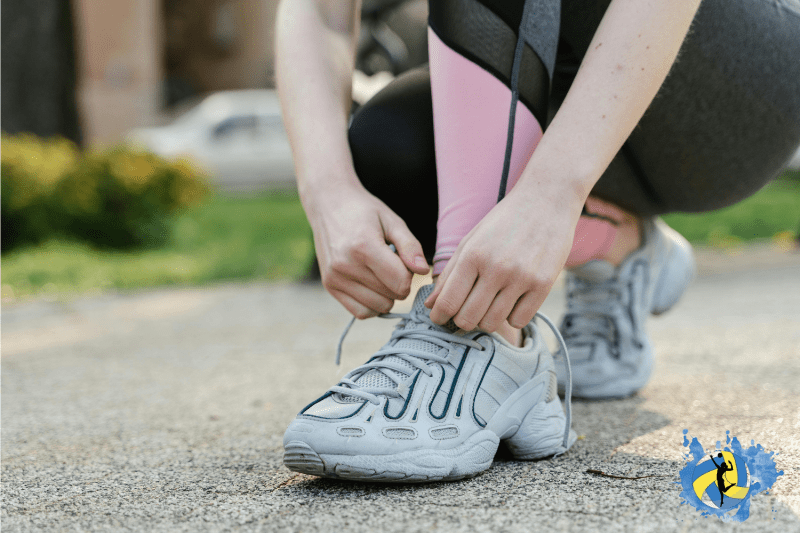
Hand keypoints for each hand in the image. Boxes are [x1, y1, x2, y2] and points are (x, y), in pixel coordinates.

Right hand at [305, 182, 429, 318]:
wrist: (328, 204)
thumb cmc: (364, 211)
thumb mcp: (392, 221)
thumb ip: (410, 246)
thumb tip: (424, 271)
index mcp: (363, 246)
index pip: (400, 282)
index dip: (409, 275)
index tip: (402, 261)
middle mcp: (346, 265)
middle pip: (391, 296)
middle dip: (398, 284)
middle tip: (390, 264)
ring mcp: (335, 278)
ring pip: (378, 308)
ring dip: (386, 295)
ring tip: (379, 273)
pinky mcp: (329, 286)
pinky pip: (361, 312)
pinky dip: (372, 305)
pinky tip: (372, 286)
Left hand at [424, 186, 582, 331]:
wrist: (546, 200)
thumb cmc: (504, 221)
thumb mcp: (471, 241)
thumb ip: (449, 274)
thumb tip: (430, 305)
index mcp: (473, 255)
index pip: (448, 302)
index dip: (439, 316)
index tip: (439, 318)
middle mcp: (496, 268)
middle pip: (468, 318)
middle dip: (462, 320)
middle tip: (466, 311)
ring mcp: (521, 277)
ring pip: (492, 323)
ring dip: (486, 319)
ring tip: (490, 304)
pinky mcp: (544, 284)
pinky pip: (519, 321)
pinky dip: (512, 316)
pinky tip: (512, 301)